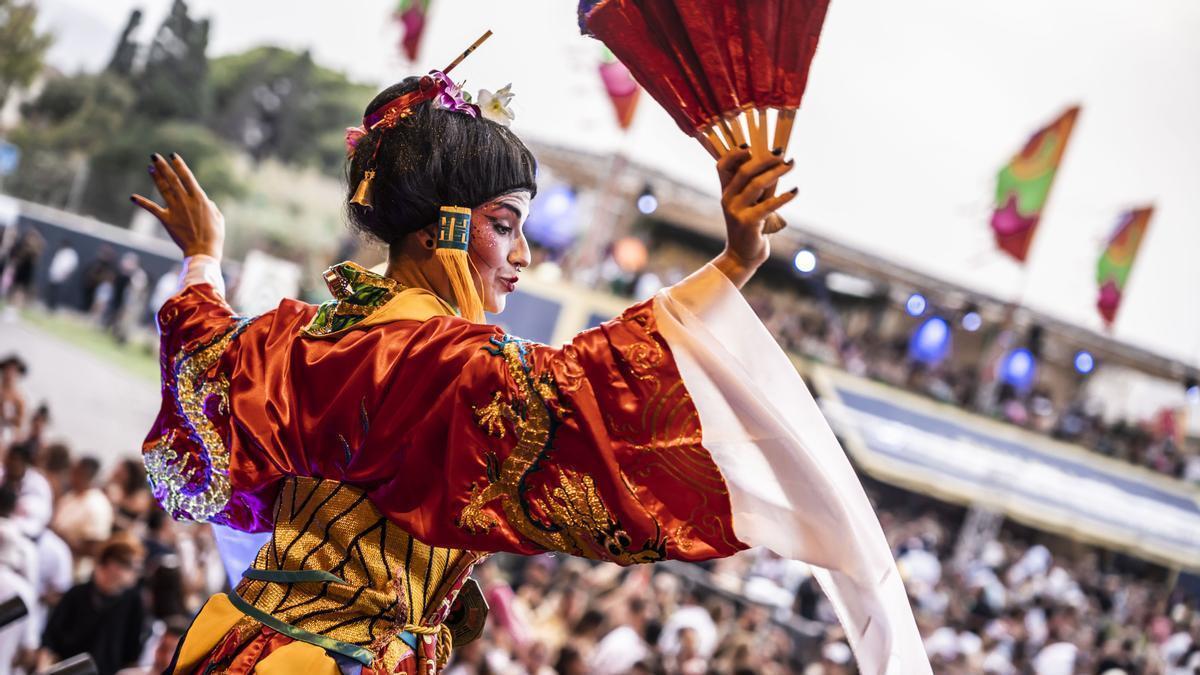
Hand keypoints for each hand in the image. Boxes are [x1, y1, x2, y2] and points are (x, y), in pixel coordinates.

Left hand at [131, 153, 224, 259]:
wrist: (203, 251)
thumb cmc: (214, 235)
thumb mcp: (218, 217)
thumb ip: (210, 206)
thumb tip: (205, 201)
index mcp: (200, 198)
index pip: (187, 177)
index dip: (179, 165)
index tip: (173, 156)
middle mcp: (186, 200)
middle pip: (172, 179)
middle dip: (163, 166)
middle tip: (155, 156)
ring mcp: (175, 209)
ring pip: (163, 189)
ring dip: (155, 177)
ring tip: (150, 167)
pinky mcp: (167, 220)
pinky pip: (152, 209)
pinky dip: (142, 203)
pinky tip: (132, 197)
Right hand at [714, 148, 795, 286]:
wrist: (742, 255)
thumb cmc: (751, 226)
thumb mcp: (752, 203)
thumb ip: (759, 186)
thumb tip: (778, 163)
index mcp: (726, 192)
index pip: (722, 166)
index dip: (734, 153)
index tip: (751, 146)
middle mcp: (727, 199)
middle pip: (744, 171)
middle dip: (765, 159)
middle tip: (782, 153)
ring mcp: (736, 211)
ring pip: (756, 185)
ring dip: (776, 172)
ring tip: (791, 165)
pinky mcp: (748, 223)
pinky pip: (768, 205)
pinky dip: (784, 197)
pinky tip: (795, 191)